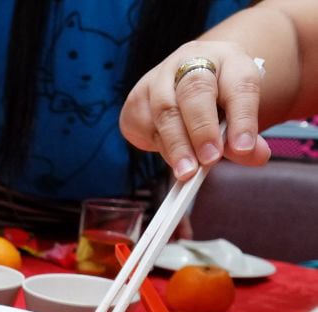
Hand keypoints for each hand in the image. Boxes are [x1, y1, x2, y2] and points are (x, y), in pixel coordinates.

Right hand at [120, 40, 270, 180]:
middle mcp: (191, 61)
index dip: (242, 118)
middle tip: (209, 160)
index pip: (239, 86)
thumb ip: (246, 138)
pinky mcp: (137, 100)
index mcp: (228, 59)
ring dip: (177, 146)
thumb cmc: (218, 102)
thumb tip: (255, 156)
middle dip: (202, 129)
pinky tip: (172, 158)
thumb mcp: (238, 114)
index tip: (242, 148)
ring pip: (165, 111)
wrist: (186, 86)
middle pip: (194, 91)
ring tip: (187, 171)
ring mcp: (158, 78)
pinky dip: (159, 147)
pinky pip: (145, 126)